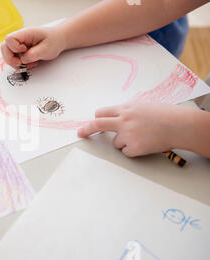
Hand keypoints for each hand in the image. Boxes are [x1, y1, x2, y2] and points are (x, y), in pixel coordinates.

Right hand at [1, 26, 64, 68]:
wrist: (57, 40)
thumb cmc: (53, 41)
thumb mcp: (47, 48)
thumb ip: (34, 54)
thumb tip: (23, 59)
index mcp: (25, 33)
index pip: (9, 39)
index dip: (14, 48)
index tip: (24, 51)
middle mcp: (19, 38)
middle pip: (4, 47)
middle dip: (10, 59)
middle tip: (21, 64)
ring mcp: (18, 44)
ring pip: (7, 54)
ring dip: (14, 62)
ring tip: (27, 64)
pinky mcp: (19, 51)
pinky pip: (13, 58)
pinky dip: (19, 64)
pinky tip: (29, 63)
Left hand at [77, 103, 196, 156]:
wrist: (180, 125)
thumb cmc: (165, 115)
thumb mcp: (143, 107)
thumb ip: (127, 112)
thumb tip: (114, 117)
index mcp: (126, 109)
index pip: (102, 113)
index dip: (96, 118)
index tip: (88, 122)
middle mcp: (124, 120)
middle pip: (98, 124)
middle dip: (86, 129)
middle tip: (79, 133)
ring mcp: (128, 134)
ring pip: (115, 143)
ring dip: (124, 142)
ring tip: (142, 137)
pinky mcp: (134, 147)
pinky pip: (125, 152)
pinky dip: (133, 150)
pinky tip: (145, 144)